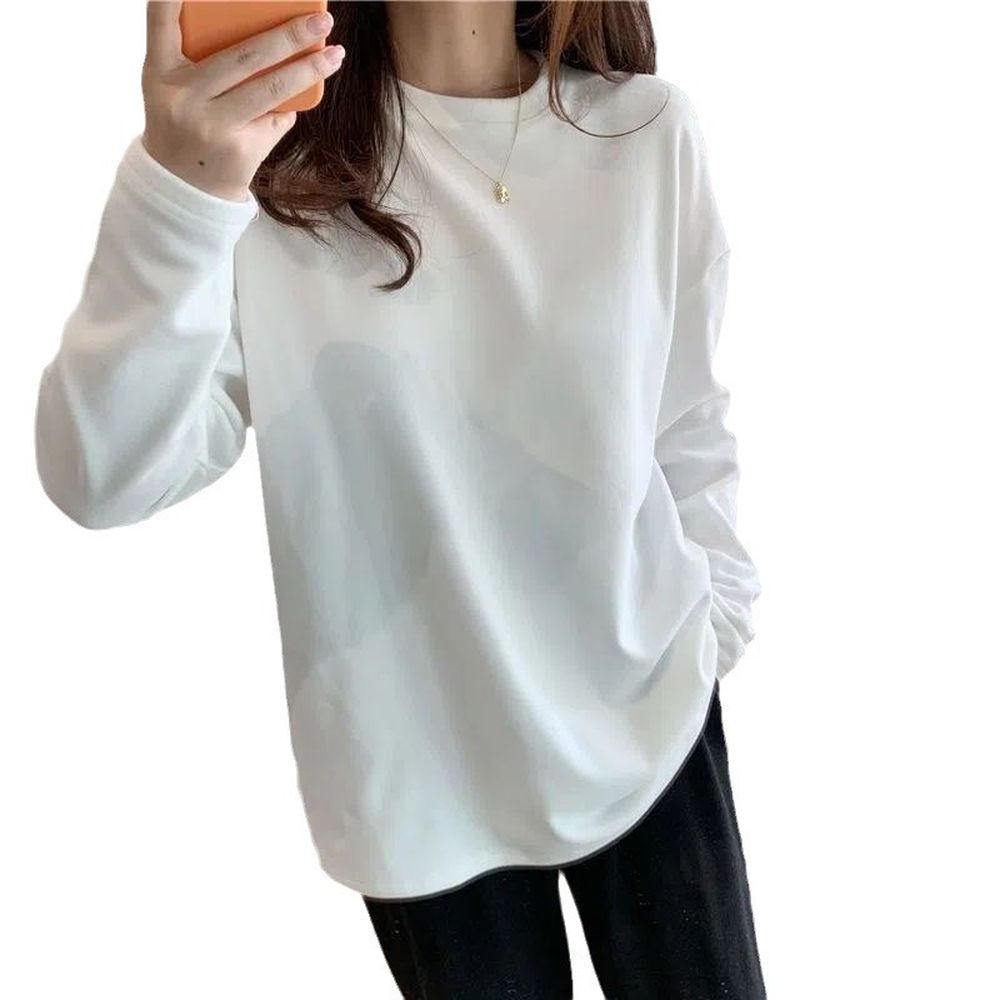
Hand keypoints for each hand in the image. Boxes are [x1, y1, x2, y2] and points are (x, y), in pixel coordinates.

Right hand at [140, 1, 344, 201]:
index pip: (160, 19)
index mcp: (160, 72)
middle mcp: (182, 96)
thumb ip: (206, 59)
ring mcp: (211, 126)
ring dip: (309, 69)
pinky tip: (310, 90)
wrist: (185, 187)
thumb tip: (276, 35)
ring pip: (270, 88)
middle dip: (288, 35)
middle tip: (322, 19)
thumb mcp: (178, 89)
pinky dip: (293, 104)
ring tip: (335, 54)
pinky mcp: (239, 150)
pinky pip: (276, 118)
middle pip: (243, 56)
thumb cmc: (188, 122)